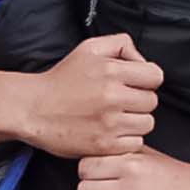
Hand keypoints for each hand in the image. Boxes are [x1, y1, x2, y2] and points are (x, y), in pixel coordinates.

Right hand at [11, 34, 161, 157]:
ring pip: (147, 123)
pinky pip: (135, 143)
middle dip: (140, 100)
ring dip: (135, 121)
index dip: (146, 79)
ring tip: (116, 117)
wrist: (33, 109)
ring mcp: (109, 123)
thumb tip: (142, 60)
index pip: (155, 76)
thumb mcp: (89, 49)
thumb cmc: (62, 79)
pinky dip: (126, 139)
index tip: (133, 84)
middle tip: (121, 101)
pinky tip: (111, 131)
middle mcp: (113, 97)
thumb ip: (121, 44)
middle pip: (152, 101)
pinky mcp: (104, 145)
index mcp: (111, 71)